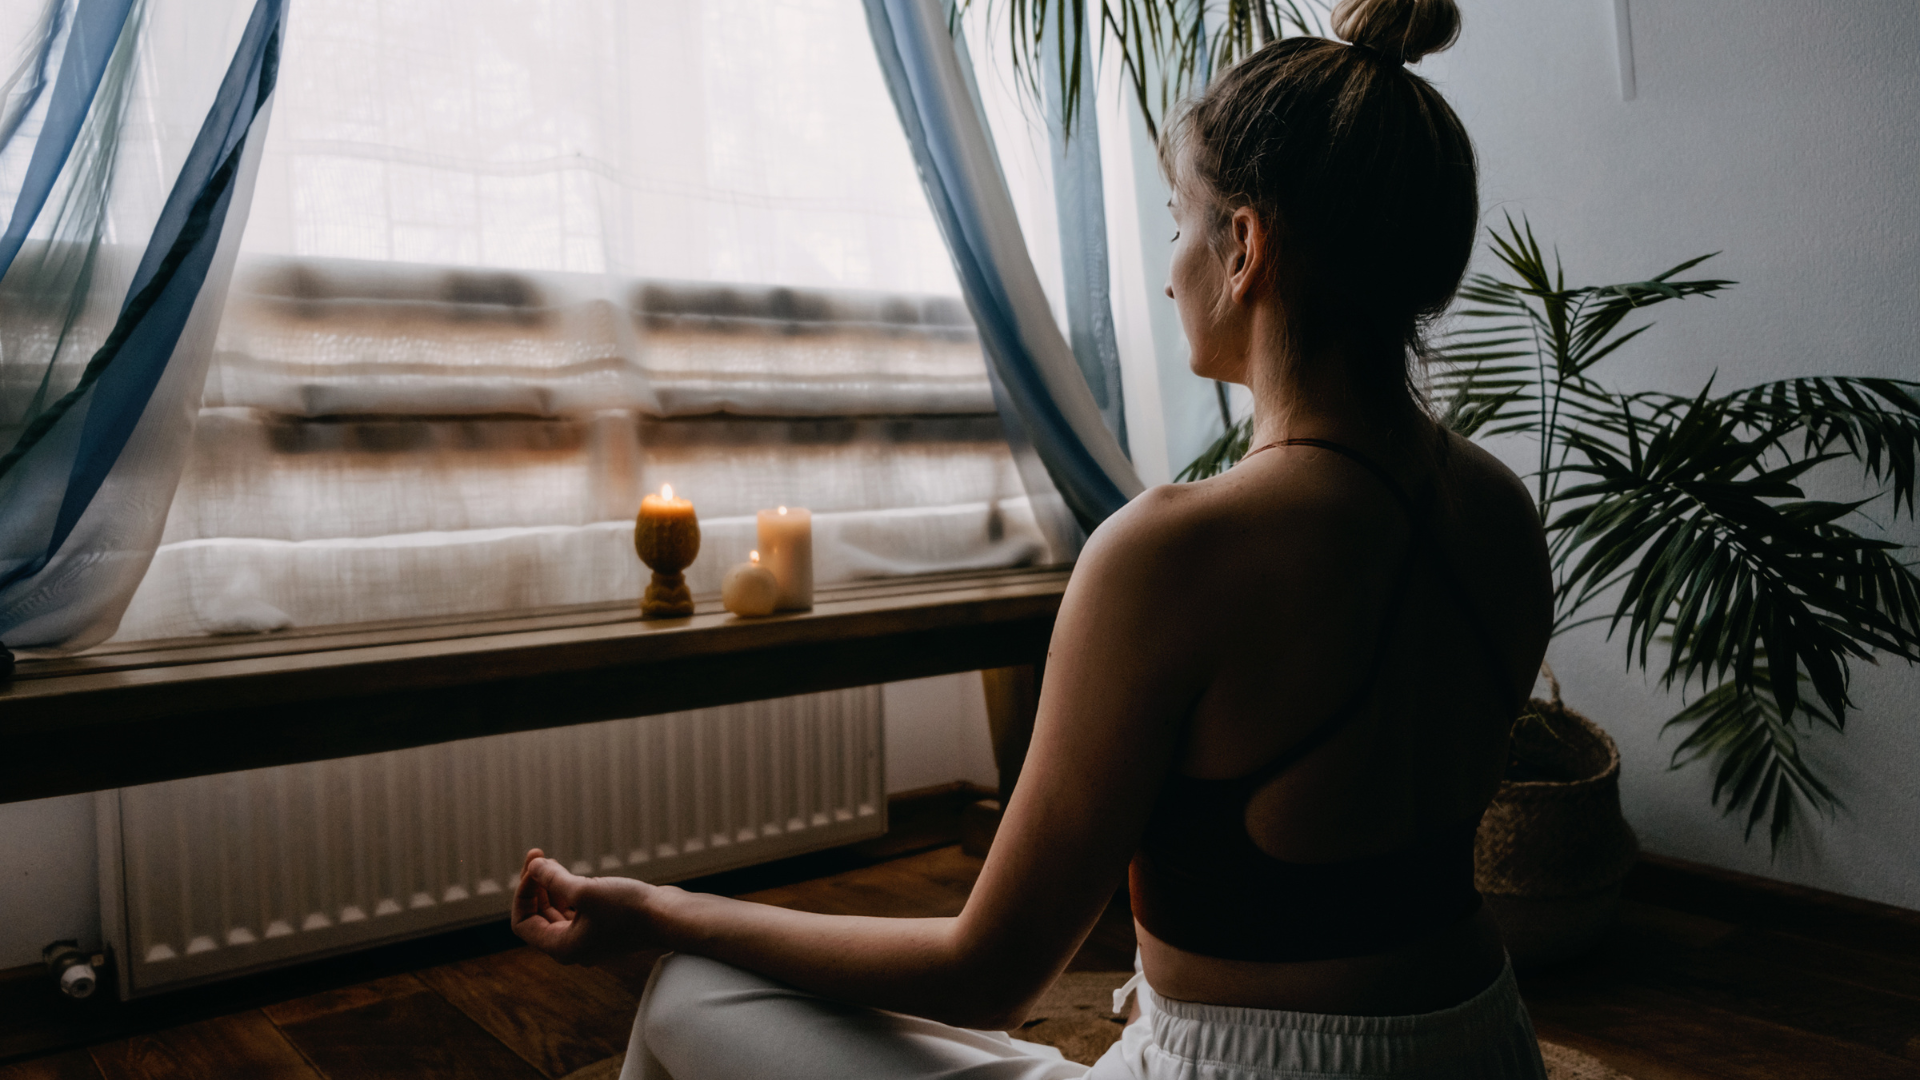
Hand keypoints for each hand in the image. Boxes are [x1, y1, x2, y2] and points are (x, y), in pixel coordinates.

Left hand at [511, 848, 657, 964]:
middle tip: (538, 856)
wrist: (670, 917)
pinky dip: (568, 892)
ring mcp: (589, 939)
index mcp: (562, 947)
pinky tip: (573, 875)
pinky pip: (575, 911)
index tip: (533, 868)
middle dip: (535, 886)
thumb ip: (554, 879)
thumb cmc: (629, 908)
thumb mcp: (585, 891)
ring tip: (551, 862)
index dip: (522, 894)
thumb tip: (533, 866)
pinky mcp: (604, 928)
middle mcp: (573, 947)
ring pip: (557, 912)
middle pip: (538, 916)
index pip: (523, 923)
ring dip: (550, 887)